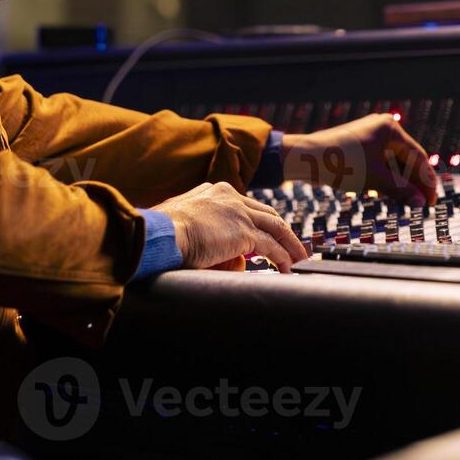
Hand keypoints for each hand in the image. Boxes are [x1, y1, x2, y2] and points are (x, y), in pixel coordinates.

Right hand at [152, 182, 308, 272]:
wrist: (161, 233)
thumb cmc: (161, 231)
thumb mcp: (181, 221)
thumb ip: (197, 227)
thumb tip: (207, 245)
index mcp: (215, 191)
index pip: (246, 205)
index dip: (258, 220)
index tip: (266, 233)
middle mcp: (230, 196)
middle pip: (266, 213)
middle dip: (281, 230)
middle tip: (291, 244)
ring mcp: (239, 213)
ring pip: (275, 227)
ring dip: (289, 244)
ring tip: (299, 258)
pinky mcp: (243, 232)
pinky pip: (271, 246)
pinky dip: (283, 257)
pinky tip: (287, 268)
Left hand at [281, 114, 437, 205]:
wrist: (306, 159)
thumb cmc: (341, 163)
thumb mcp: (376, 179)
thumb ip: (402, 190)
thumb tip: (423, 203)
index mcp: (391, 129)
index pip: (418, 156)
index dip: (427, 180)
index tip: (432, 200)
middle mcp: (383, 128)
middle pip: (407, 159)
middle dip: (414, 182)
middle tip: (423, 204)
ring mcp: (371, 137)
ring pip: (394, 163)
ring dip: (401, 182)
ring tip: (409, 202)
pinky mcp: (361, 147)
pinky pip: (381, 164)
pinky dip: (387, 179)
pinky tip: (392, 195)